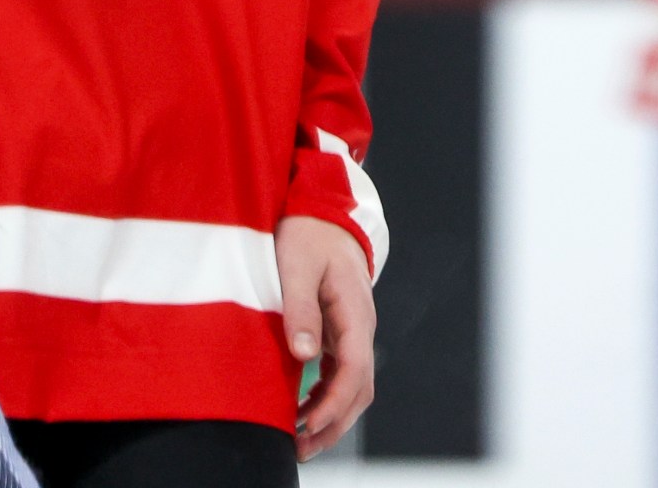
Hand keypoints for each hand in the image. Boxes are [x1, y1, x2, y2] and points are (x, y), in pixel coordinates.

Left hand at [276, 215, 376, 459]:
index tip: (306, 425)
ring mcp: (353, 330)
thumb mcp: (296, 264)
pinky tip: (302, 411)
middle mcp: (360, 325)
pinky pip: (342, 374)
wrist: (323, 210)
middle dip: (334, 423)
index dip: (333, 403)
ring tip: (298, 440)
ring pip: (354, 385)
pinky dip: (326, 398)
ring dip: (331, 416)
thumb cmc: (308, 233)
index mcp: (355, 310)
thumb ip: (300, 309)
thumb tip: (304, 355)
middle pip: (360, 387)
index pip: (355, 369)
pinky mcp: (341, 332)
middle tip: (299, 448)